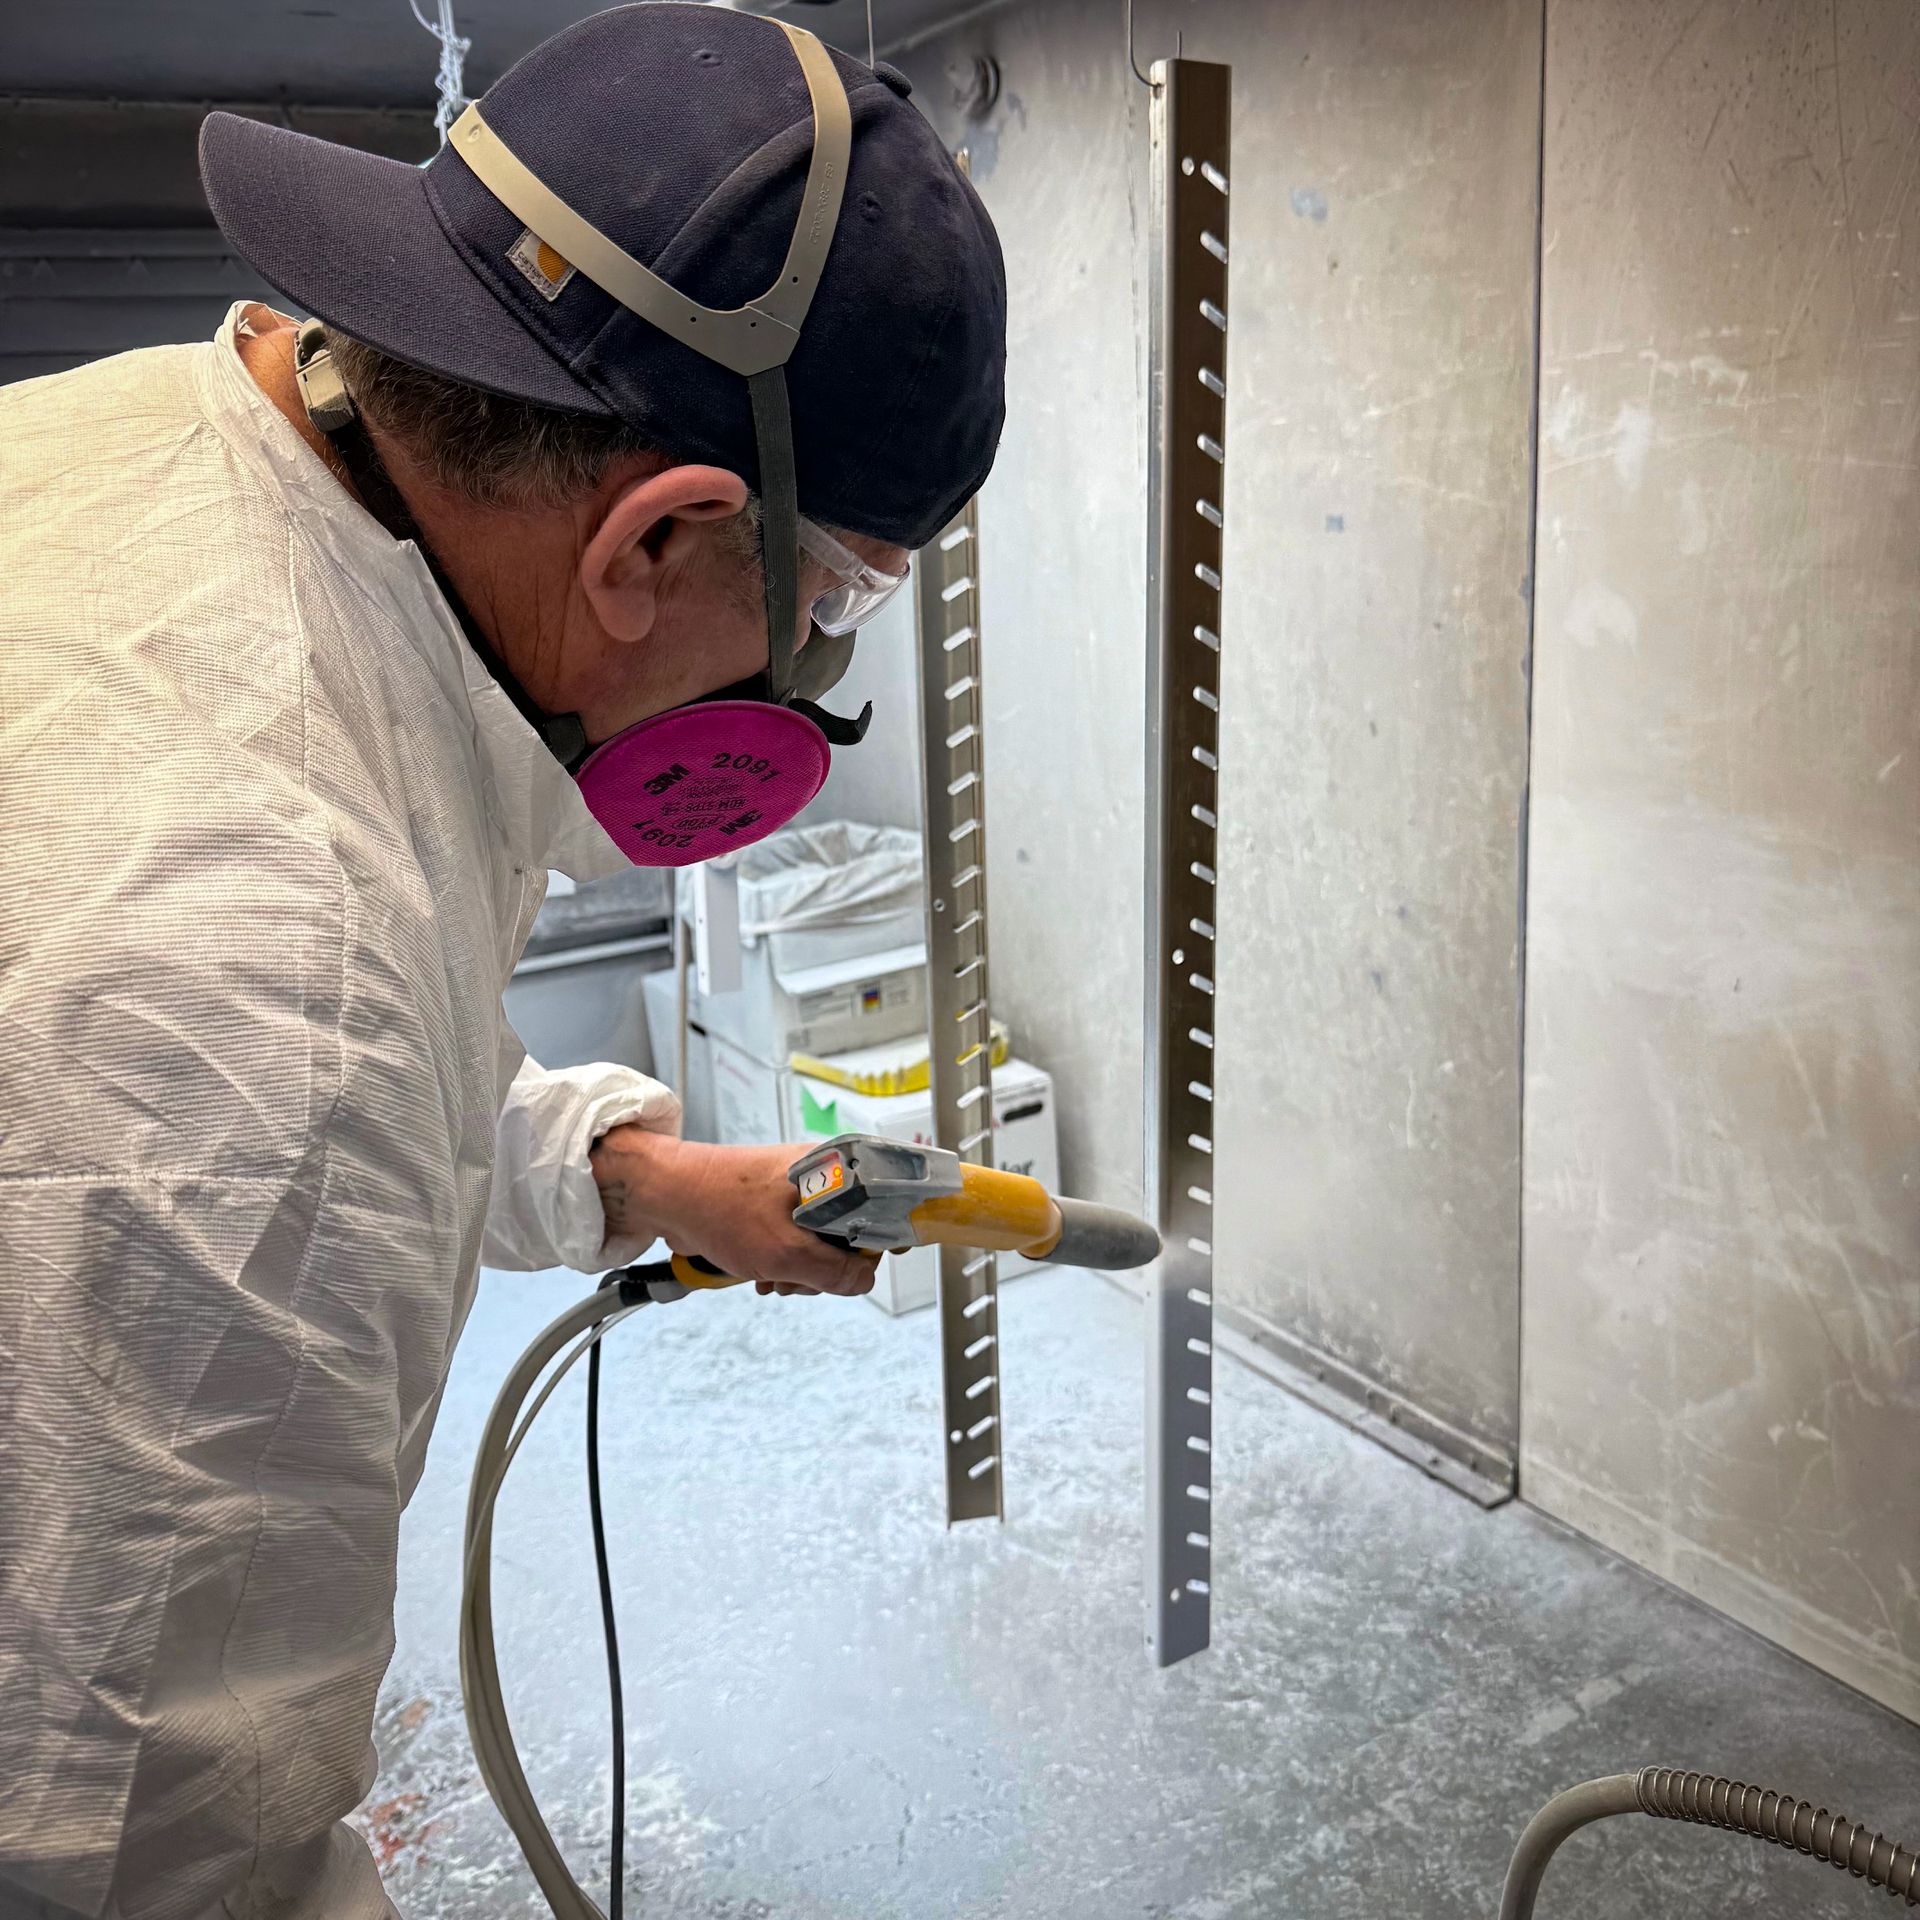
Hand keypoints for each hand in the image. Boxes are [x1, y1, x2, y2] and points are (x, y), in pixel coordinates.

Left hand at [590, 1129, 876, 1296]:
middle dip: (828, 1268)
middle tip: (799, 1278)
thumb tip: (863, 1279)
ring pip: (822, 1244)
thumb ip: (835, 1272)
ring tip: (772, 1276)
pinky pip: (795, 1243)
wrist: (665, 1195)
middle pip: (854, 1233)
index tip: (869, 1264)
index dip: (884, 1238)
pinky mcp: (776, 1207)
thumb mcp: (787, 1252)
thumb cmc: (720, 1207)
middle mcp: (823, 1176)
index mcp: (837, 1170)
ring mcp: (798, 1193)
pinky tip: (761, 1274)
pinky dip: (783, 1263)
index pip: (889, 1203)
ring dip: (800, 1271)